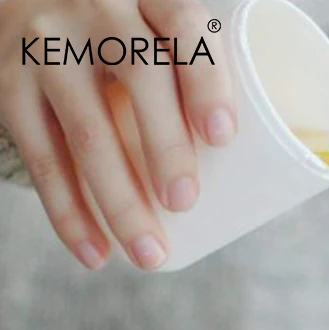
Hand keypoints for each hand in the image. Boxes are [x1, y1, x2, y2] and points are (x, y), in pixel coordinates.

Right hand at [0, 0, 236, 270]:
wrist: (25, 2)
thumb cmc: (121, 36)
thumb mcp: (154, 32)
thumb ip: (193, 77)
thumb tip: (254, 176)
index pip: (184, 24)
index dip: (207, 81)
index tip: (223, 138)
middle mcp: (96, 11)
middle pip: (138, 76)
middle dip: (166, 148)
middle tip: (185, 204)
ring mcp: (48, 49)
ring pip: (88, 133)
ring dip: (121, 204)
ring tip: (150, 255)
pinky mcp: (10, 87)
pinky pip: (42, 158)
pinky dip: (69, 214)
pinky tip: (96, 254)